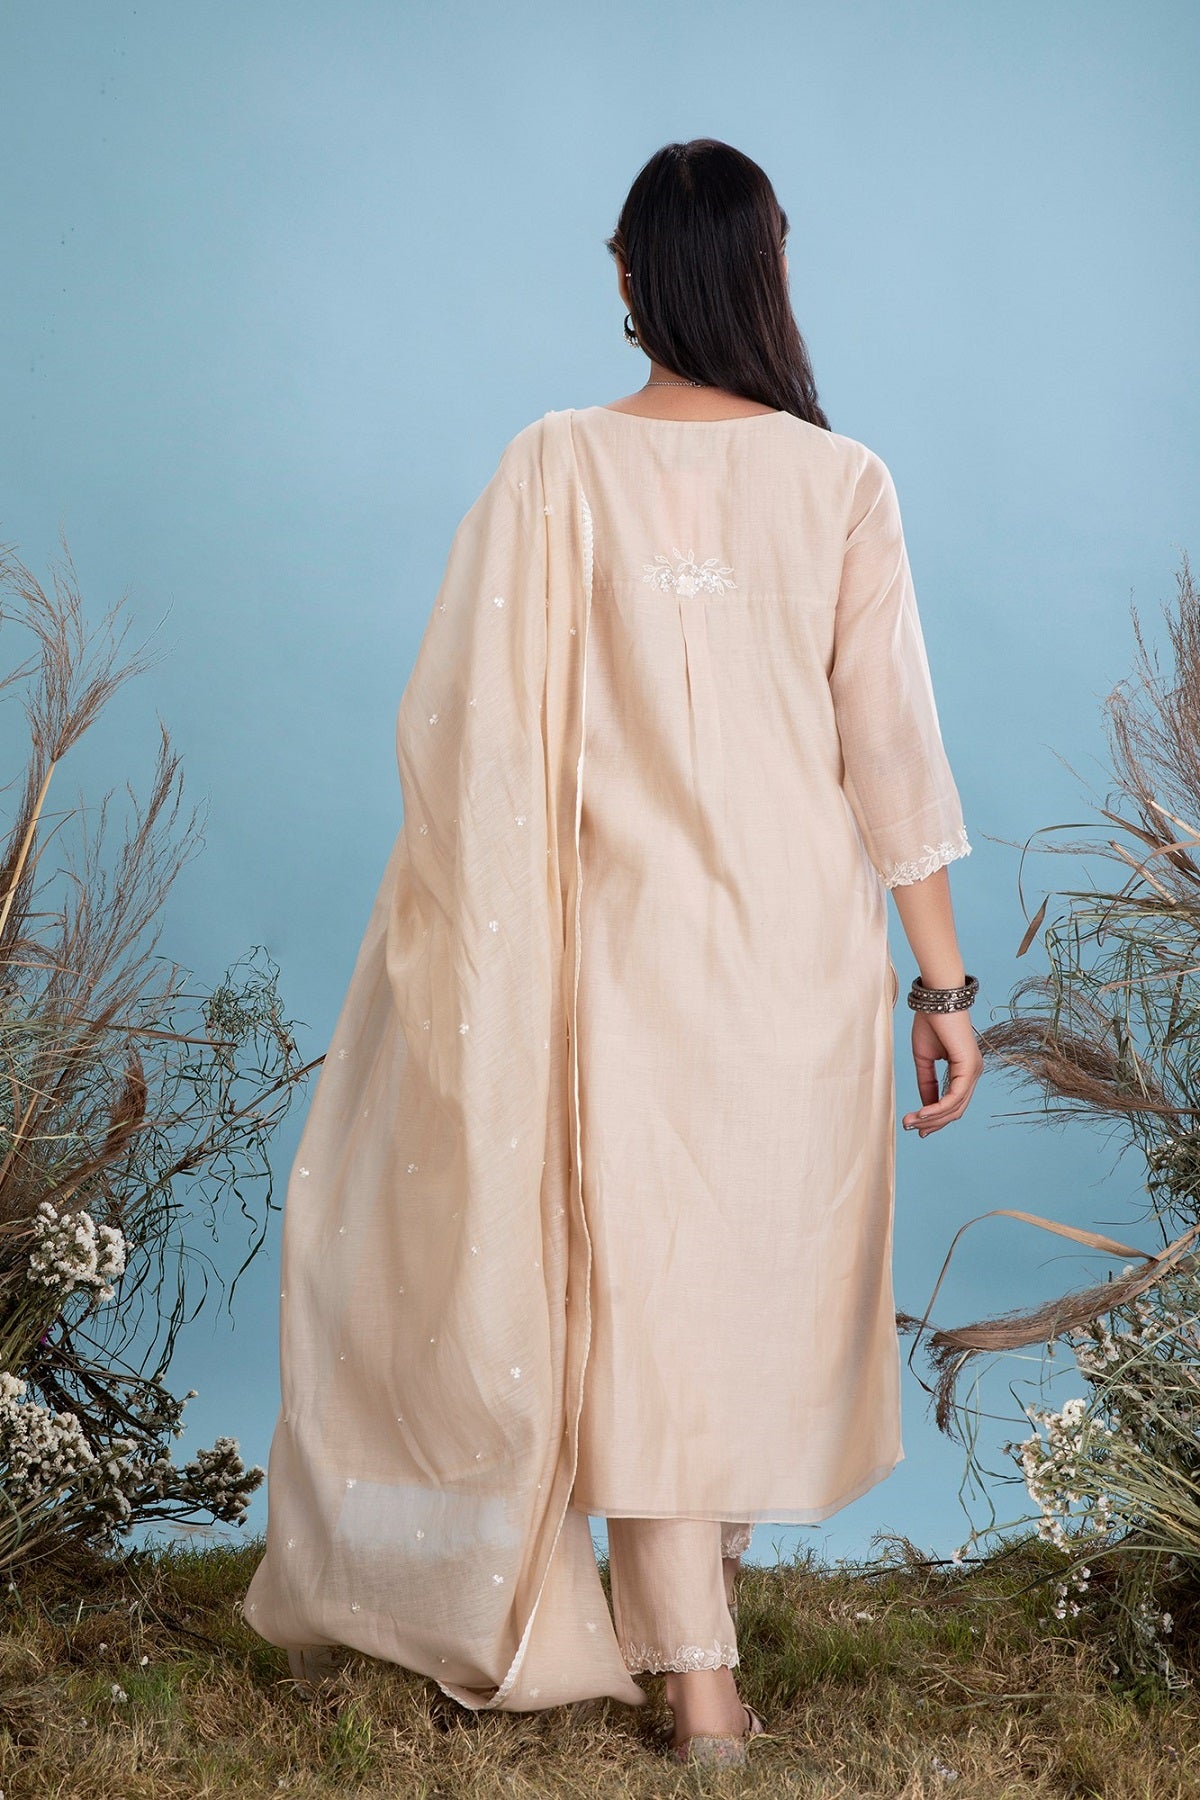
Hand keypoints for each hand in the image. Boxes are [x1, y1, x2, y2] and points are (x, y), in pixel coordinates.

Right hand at [901, 1007, 982, 1136]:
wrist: (936, 1000)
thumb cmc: (931, 1022)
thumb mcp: (924, 1059)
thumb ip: (927, 1082)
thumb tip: (925, 1106)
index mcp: (965, 1070)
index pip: (953, 1103)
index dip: (935, 1118)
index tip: (915, 1126)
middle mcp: (973, 1073)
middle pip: (956, 1110)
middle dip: (932, 1122)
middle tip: (909, 1127)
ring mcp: (973, 1071)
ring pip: (955, 1107)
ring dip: (932, 1118)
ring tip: (911, 1121)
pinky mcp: (969, 1067)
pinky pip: (955, 1097)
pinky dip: (938, 1108)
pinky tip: (922, 1113)